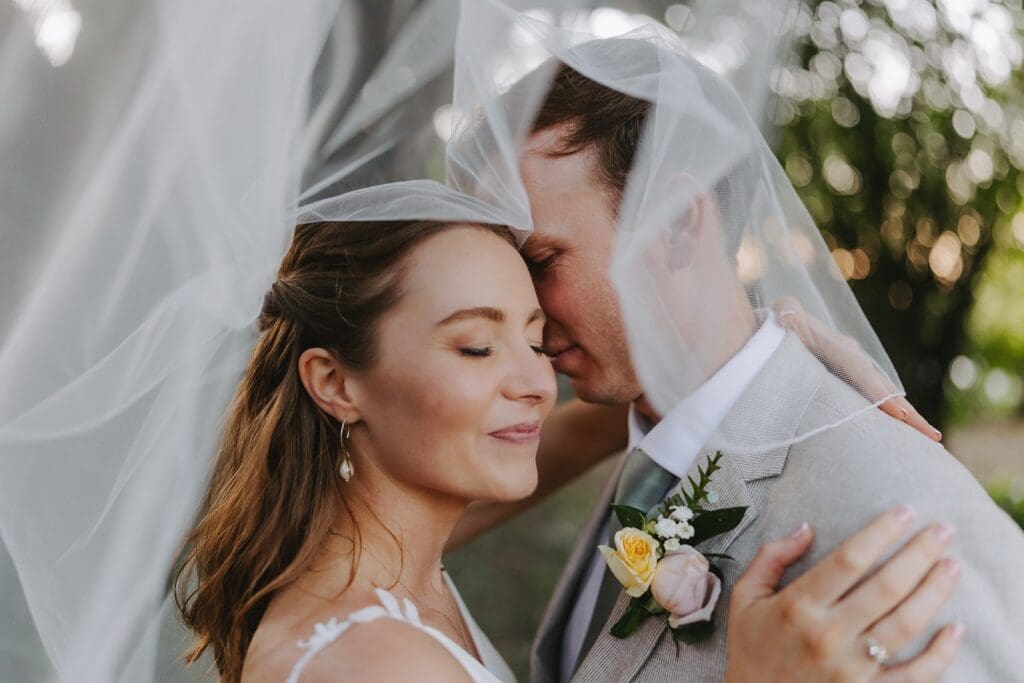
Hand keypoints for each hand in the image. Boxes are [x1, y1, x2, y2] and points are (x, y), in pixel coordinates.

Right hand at [724, 507, 964, 682]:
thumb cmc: (750, 649)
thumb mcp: (744, 597)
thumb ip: (771, 558)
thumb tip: (807, 528)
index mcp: (797, 605)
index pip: (849, 559)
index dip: (881, 532)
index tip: (905, 512)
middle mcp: (827, 635)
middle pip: (886, 587)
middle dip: (920, 554)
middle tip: (943, 531)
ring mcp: (850, 669)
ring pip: (905, 625)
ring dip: (934, 593)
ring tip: (952, 567)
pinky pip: (913, 676)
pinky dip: (940, 655)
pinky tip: (956, 630)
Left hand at [771, 297, 940, 441]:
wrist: (781, 324)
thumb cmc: (778, 321)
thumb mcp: (781, 313)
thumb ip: (786, 314)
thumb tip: (788, 316)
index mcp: (837, 346)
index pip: (861, 373)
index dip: (879, 393)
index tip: (898, 415)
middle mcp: (853, 358)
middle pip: (884, 387)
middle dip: (908, 412)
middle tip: (931, 436)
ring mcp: (854, 370)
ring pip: (886, 395)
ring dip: (907, 417)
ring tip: (929, 439)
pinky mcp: (849, 380)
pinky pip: (875, 399)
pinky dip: (892, 415)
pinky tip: (905, 435)